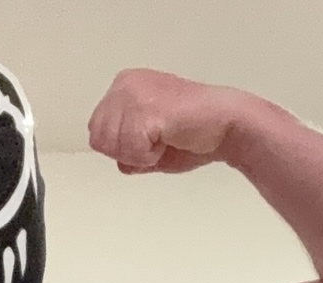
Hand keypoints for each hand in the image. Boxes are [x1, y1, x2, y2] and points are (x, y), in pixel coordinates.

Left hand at [88, 69, 245, 174]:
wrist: (226, 126)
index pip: (96, 133)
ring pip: (112, 148)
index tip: (151, 139)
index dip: (121, 149)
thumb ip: (124, 146)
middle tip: (157, 141)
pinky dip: (149, 158)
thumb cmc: (193, 134)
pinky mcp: (145, 110)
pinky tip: (168, 141)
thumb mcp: (147, 142)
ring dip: (139, 155)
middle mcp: (124, 85)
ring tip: (164, 139)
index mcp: (123, 86)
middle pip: (99, 141)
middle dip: (127, 152)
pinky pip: (130, 153)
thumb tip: (115, 158)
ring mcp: (133, 95)